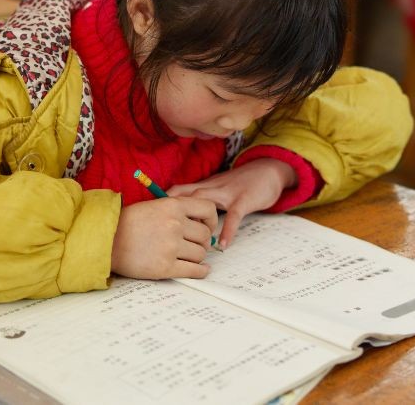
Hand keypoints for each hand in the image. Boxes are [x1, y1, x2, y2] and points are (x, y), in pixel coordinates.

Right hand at [111, 197, 217, 279]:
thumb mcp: (153, 206)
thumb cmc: (127, 223)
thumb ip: (176, 210)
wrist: (105, 241)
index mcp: (173, 206)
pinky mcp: (165, 267)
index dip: (211, 220)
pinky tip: (199, 270)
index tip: (207, 227)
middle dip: (202, 242)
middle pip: (205, 236)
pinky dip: (200, 272)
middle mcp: (175, 224)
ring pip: (200, 254)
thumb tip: (200, 223)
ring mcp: (171, 246)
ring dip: (197, 257)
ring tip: (188, 256)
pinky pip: (194, 271)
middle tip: (195, 245)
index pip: (208, 209)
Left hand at [167, 159, 295, 248]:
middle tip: (162, 233)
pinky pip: (234, 216)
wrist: (268, 170)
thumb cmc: (241, 183)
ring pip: (205, 203)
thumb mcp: (218, 188)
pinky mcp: (244, 200)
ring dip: (196, 222)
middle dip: (172, 212)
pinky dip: (227, 230)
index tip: (147, 217)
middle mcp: (212, 187)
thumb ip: (202, 200)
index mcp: (205, 186)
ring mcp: (228, 193)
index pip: (178, 191)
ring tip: (190, 243)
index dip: (161, 202)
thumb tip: (181, 215)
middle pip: (187, 196)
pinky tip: (222, 245)